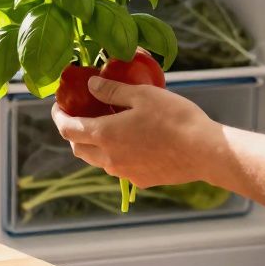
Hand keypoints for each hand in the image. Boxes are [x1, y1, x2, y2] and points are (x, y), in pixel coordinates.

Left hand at [50, 76, 225, 187]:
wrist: (205, 152)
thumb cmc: (175, 118)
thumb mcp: (142, 94)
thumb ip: (111, 91)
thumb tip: (91, 85)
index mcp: (105, 135)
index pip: (68, 130)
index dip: (59, 117)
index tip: (59, 106)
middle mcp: (110, 159)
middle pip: (78, 149)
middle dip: (73, 133)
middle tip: (79, 116)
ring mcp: (125, 173)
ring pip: (98, 161)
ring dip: (94, 145)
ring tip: (106, 127)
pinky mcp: (142, 180)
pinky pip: (120, 168)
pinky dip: (116, 155)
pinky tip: (132, 142)